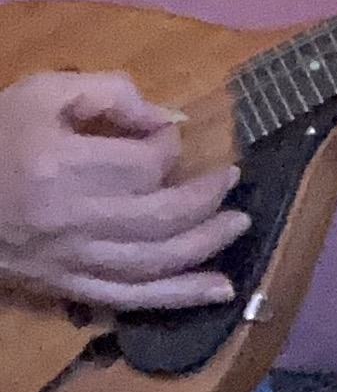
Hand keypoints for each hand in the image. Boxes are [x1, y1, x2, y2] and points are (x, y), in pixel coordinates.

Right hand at [0, 71, 247, 309]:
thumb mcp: (41, 92)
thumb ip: (108, 92)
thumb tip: (164, 118)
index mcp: (61, 167)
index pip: (143, 165)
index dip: (167, 148)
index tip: (165, 135)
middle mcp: (69, 220)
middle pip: (159, 217)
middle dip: (206, 197)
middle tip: (232, 178)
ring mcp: (67, 261)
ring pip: (152, 263)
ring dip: (206, 246)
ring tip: (239, 225)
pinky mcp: (64, 287)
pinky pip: (130, 299)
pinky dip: (179, 298)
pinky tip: (219, 291)